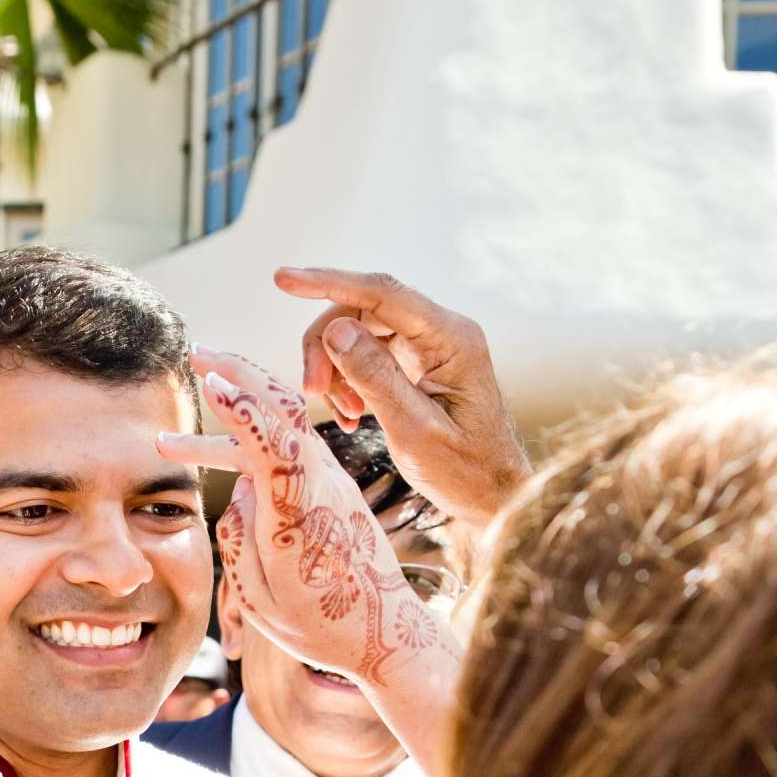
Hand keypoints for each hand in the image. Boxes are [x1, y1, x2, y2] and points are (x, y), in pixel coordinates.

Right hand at [160, 349, 445, 688]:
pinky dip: (257, 428)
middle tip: (196, 351)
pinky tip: (225, 440)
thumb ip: (240, 541)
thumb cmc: (326, 629)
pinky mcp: (330, 486)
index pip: (276, 447)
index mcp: (304, 514)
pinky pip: (290, 444)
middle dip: (240, 372)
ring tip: (197, 394)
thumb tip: (235, 491)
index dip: (245, 413)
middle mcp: (322, 485)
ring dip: (242, 398)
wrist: (386, 635)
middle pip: (284, 410)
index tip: (215, 385)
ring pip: (285, 422)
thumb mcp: (267, 601)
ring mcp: (329, 481)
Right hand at [276, 266, 530, 529]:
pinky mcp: (417, 365)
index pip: (381, 293)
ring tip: (341, 413)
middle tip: (310, 392)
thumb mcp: (413, 429)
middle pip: (362, 311)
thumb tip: (335, 327)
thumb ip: (375, 376)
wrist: (493, 496)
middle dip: (327, 347)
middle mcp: (441, 332)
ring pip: (359, 333)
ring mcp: (429, 348)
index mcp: (451, 338)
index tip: (283, 279)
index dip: (328, 282)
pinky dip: (348, 382)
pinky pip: (368, 356)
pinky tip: (349, 415)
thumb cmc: (464, 471)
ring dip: (336, 370)